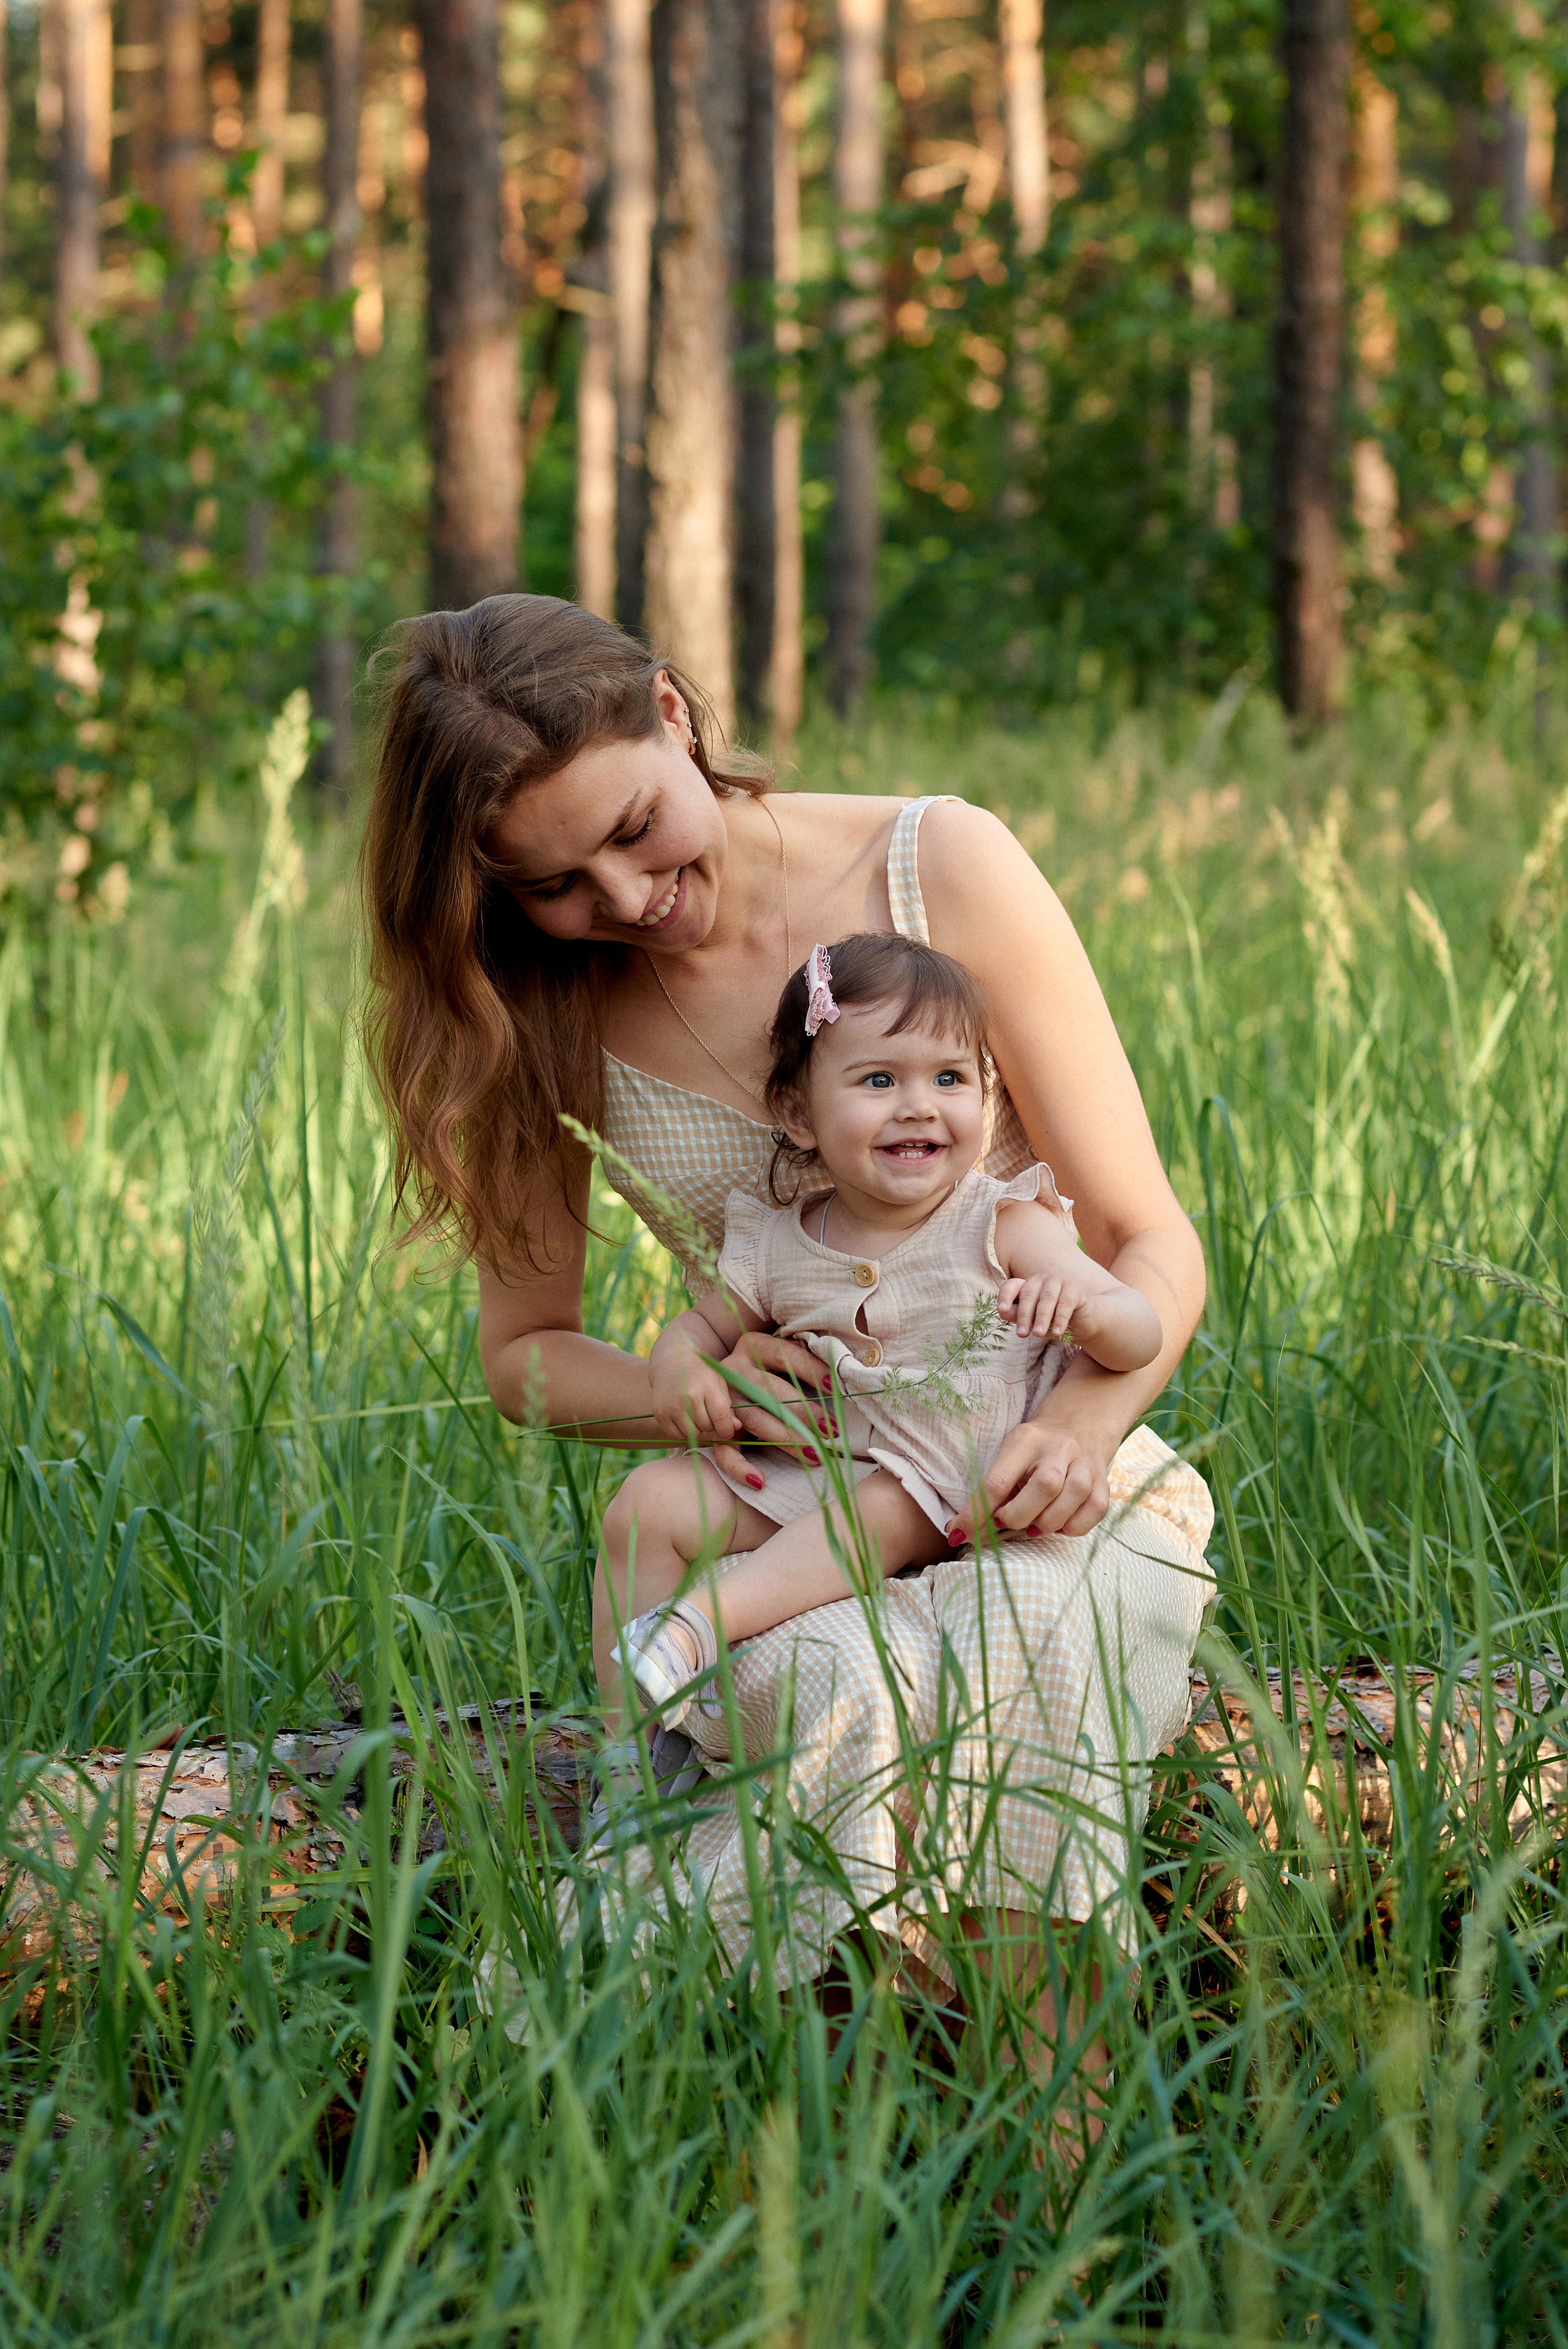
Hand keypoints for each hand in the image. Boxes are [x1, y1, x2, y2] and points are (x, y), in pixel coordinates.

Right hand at [649, 1330, 743, 1446]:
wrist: (672, 1362)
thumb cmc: (701, 1374)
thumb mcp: (719, 1383)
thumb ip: (729, 1406)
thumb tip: (736, 1428)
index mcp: (706, 1387)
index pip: (720, 1417)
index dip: (727, 1429)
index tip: (728, 1431)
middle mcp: (688, 1397)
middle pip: (707, 1426)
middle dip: (712, 1425)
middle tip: (710, 1415)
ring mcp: (672, 1406)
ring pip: (693, 1433)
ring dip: (699, 1429)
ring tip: (698, 1416)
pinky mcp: (660, 1414)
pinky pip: (677, 1435)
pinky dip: (684, 1432)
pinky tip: (686, 1420)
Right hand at [709, 1330, 837, 1492]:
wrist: (713, 1385)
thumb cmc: (768, 1372)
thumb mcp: (780, 1360)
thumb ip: (803, 1363)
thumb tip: (843, 1375)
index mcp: (753, 1346)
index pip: (783, 1354)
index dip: (810, 1369)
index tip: (834, 1387)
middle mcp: (734, 1370)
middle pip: (769, 1392)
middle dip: (803, 1413)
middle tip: (831, 1430)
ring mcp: (723, 1401)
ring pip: (753, 1420)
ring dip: (786, 1439)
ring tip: (814, 1455)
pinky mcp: (715, 1430)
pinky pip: (723, 1452)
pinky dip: (739, 1468)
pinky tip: (760, 1481)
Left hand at [943, 1418, 1110, 1546]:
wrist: (1080, 1422)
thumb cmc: (1035, 1447)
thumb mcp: (1010, 1454)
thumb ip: (993, 1489)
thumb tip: (962, 1531)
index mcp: (1025, 1440)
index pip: (997, 1481)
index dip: (975, 1513)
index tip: (957, 1534)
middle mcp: (1058, 1449)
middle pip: (1043, 1487)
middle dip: (1017, 1516)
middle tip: (1004, 1523)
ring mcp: (1085, 1464)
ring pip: (1071, 1498)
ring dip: (1046, 1523)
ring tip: (1032, 1527)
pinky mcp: (1103, 1481)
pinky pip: (1094, 1511)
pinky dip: (1074, 1527)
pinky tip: (1059, 1524)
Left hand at [998, 1268, 1081, 1341]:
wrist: (1085, 1323)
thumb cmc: (1055, 1321)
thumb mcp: (1034, 1321)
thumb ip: (1019, 1316)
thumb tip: (1004, 1312)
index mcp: (1029, 1285)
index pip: (1012, 1285)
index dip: (1005, 1296)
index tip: (1002, 1309)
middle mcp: (1042, 1279)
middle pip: (1028, 1294)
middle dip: (1024, 1315)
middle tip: (1021, 1334)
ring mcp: (1059, 1281)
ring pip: (1046, 1298)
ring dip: (1041, 1317)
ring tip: (1038, 1334)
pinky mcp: (1075, 1289)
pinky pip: (1065, 1303)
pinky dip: (1060, 1319)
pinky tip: (1057, 1332)